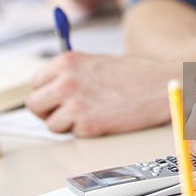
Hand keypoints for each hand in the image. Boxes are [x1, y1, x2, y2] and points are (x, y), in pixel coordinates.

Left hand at [27, 53, 171, 135]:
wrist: (161, 86)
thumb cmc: (135, 74)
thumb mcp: (96, 62)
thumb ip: (71, 73)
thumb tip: (51, 89)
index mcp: (67, 61)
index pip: (35, 83)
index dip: (46, 93)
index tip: (55, 98)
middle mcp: (66, 81)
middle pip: (35, 104)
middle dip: (48, 111)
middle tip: (66, 112)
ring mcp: (75, 104)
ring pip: (51, 124)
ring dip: (66, 124)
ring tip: (89, 115)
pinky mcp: (87, 125)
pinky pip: (72, 134)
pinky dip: (84, 132)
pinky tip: (102, 119)